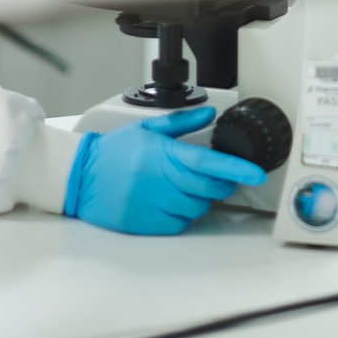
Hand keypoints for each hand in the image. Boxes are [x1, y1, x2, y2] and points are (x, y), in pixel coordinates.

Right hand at [63, 106, 267, 235]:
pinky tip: (172, 201)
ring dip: (200, 199)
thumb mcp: (146, 128)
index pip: (208, 162)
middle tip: (219, 177)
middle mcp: (160, 181)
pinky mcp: (146, 224)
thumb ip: (181, 122)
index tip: (256, 172)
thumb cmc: (114, 151)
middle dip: (220, 183)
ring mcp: (153, 205)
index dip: (236, 168)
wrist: (81, 177)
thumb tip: (209, 113)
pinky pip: (179, 223)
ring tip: (186, 186)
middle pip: (207, 188)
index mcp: (163, 155)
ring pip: (196, 208)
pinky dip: (182, 214)